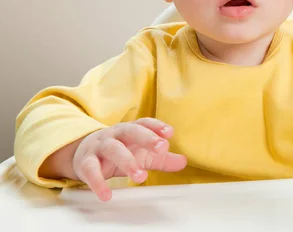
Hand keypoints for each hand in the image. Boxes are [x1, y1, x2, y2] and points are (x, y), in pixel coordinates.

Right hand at [71, 118, 186, 200]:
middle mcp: (115, 134)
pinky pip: (91, 170)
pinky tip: (107, 195)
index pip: (144, 123)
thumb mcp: (141, 153)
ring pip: (113, 149)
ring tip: (141, 177)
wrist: (83, 153)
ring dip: (128, 162)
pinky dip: (98, 182)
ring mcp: (99, 146)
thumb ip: (162, 158)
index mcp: (130, 130)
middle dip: (147, 138)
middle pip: (131, 131)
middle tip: (161, 149)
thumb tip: (184, 162)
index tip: (170, 133)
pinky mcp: (85, 162)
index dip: (157, 126)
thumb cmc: (119, 151)